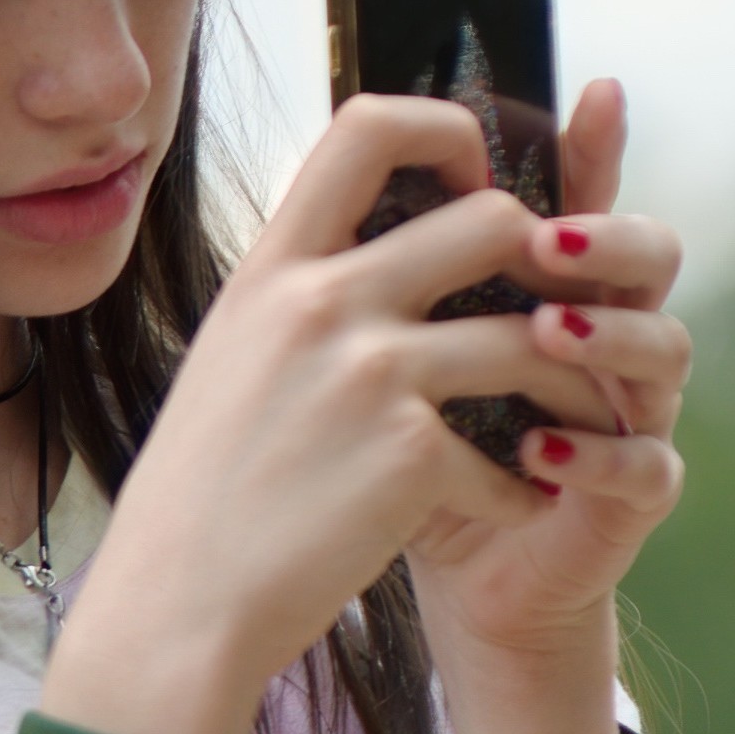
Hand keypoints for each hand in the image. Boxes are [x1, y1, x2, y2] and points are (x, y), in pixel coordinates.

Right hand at [51, 90, 652, 733]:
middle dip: (541, 271)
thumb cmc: (202, 494)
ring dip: (559, 388)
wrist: (175, 607)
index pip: (371, 126)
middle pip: (495, 221)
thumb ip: (298, 295)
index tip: (471, 185)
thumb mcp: (230, 359)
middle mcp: (322, 304)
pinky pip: (512, 457)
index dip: (450, 133)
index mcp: (273, 270)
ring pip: (534, 337)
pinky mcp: (412, 456)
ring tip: (547, 426)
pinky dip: (517, 492)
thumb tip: (374, 239)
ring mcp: (370, 376)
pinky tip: (495, 511)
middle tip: (534, 322)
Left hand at [401, 76, 689, 666]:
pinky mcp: (636, 496)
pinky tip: (541, 450)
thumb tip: (349, 156)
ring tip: (544, 332)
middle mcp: (612, 338)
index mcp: (559, 289)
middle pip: (653, 259)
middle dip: (610, 242)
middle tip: (547, 241)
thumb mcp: (395, 345)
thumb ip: (399, 267)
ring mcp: (635, 412)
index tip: (597, 91)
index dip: (599, 150)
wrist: (438, 564)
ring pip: (666, 353)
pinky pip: (647, 466)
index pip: (586, 203)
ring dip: (607, 338)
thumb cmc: (413, 441)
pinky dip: (598, 455)